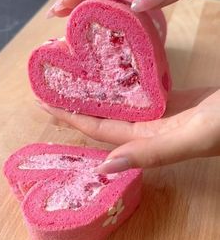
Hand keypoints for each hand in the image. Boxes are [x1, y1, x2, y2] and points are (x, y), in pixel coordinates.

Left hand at [38, 88, 219, 171]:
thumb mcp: (195, 136)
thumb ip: (153, 152)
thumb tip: (104, 167)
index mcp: (151, 141)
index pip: (101, 130)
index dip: (72, 118)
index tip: (43, 102)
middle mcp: (152, 131)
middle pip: (105, 118)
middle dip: (76, 103)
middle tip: (48, 85)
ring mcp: (164, 115)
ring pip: (122, 104)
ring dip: (97, 91)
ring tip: (73, 75)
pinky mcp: (177, 100)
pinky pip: (143, 91)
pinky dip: (125, 82)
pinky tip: (112, 72)